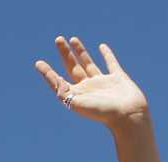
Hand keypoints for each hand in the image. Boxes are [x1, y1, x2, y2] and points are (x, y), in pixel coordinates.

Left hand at [33, 36, 147, 129]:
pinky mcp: (118, 78)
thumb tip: (55, 80)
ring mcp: (104, 83)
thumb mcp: (79, 104)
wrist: (129, 116)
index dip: (48, 73)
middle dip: (65, 54)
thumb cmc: (103, 113)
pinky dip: (107, 54)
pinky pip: (111, 63)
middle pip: (73, 67)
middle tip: (58, 39)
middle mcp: (89, 88)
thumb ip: (64, 92)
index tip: (38, 63)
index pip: (59, 81)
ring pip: (89, 63)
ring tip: (73, 38)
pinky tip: (102, 46)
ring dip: (81, 51)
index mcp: (78, 95)